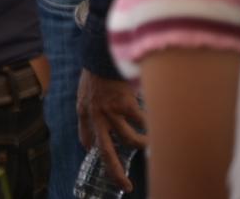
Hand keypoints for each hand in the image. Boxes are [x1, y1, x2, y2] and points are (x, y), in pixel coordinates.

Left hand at [77, 69, 146, 191]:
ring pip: (129, 140)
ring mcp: (109, 112)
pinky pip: (142, 123)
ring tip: (149, 143)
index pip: (86, 137)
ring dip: (142, 144)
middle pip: (105, 151)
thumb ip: (91, 106)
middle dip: (115, 171)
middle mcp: (94, 115)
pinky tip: (155, 122)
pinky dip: (150, 125)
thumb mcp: (86, 89)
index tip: (98, 157)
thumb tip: (100, 122)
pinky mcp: (124, 105)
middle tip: (126, 185)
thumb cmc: (97, 70)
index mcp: (84, 111)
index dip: (92, 149)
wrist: (101, 53)